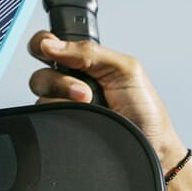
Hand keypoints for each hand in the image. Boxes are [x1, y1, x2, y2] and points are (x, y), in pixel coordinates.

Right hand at [27, 33, 187, 168]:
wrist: (151, 147)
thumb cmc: (146, 112)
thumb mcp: (126, 69)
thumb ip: (90, 51)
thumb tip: (52, 44)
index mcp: (86, 63)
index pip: (51, 45)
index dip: (44, 43)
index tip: (49, 48)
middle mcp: (71, 82)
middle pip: (40, 71)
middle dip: (59, 78)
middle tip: (84, 90)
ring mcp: (64, 106)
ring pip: (40, 94)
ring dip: (63, 97)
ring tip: (89, 105)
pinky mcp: (60, 125)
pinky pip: (44, 115)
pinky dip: (60, 114)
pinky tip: (81, 117)